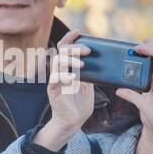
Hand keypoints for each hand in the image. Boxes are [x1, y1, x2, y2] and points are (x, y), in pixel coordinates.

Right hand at [39, 30, 96, 149]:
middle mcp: (60, 73)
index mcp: (67, 69)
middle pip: (61, 52)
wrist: (73, 121)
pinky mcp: (54, 91)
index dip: (70, 39)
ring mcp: (56, 81)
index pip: (65, 49)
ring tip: (82, 63)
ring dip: (70, 60)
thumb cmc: (80, 103)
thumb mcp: (89, 84)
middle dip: (74, 48)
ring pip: (57, 62)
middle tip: (88, 50)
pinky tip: (73, 77)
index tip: (78, 32)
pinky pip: (55, 79)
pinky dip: (64, 75)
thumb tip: (98, 60)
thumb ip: (89, 72)